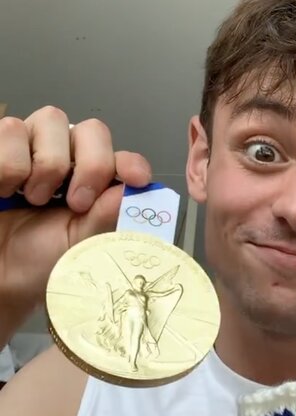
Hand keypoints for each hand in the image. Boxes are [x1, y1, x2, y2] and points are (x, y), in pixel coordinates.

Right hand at [0, 106, 152, 340]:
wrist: (0, 270)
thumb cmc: (39, 259)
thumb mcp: (80, 244)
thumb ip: (106, 216)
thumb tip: (133, 190)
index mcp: (96, 184)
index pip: (121, 159)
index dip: (131, 164)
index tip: (138, 180)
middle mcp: (69, 157)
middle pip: (92, 130)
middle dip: (91, 165)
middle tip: (77, 203)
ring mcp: (34, 145)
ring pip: (51, 120)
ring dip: (47, 166)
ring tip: (34, 199)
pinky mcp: (1, 144)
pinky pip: (12, 130)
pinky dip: (9, 166)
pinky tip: (5, 189)